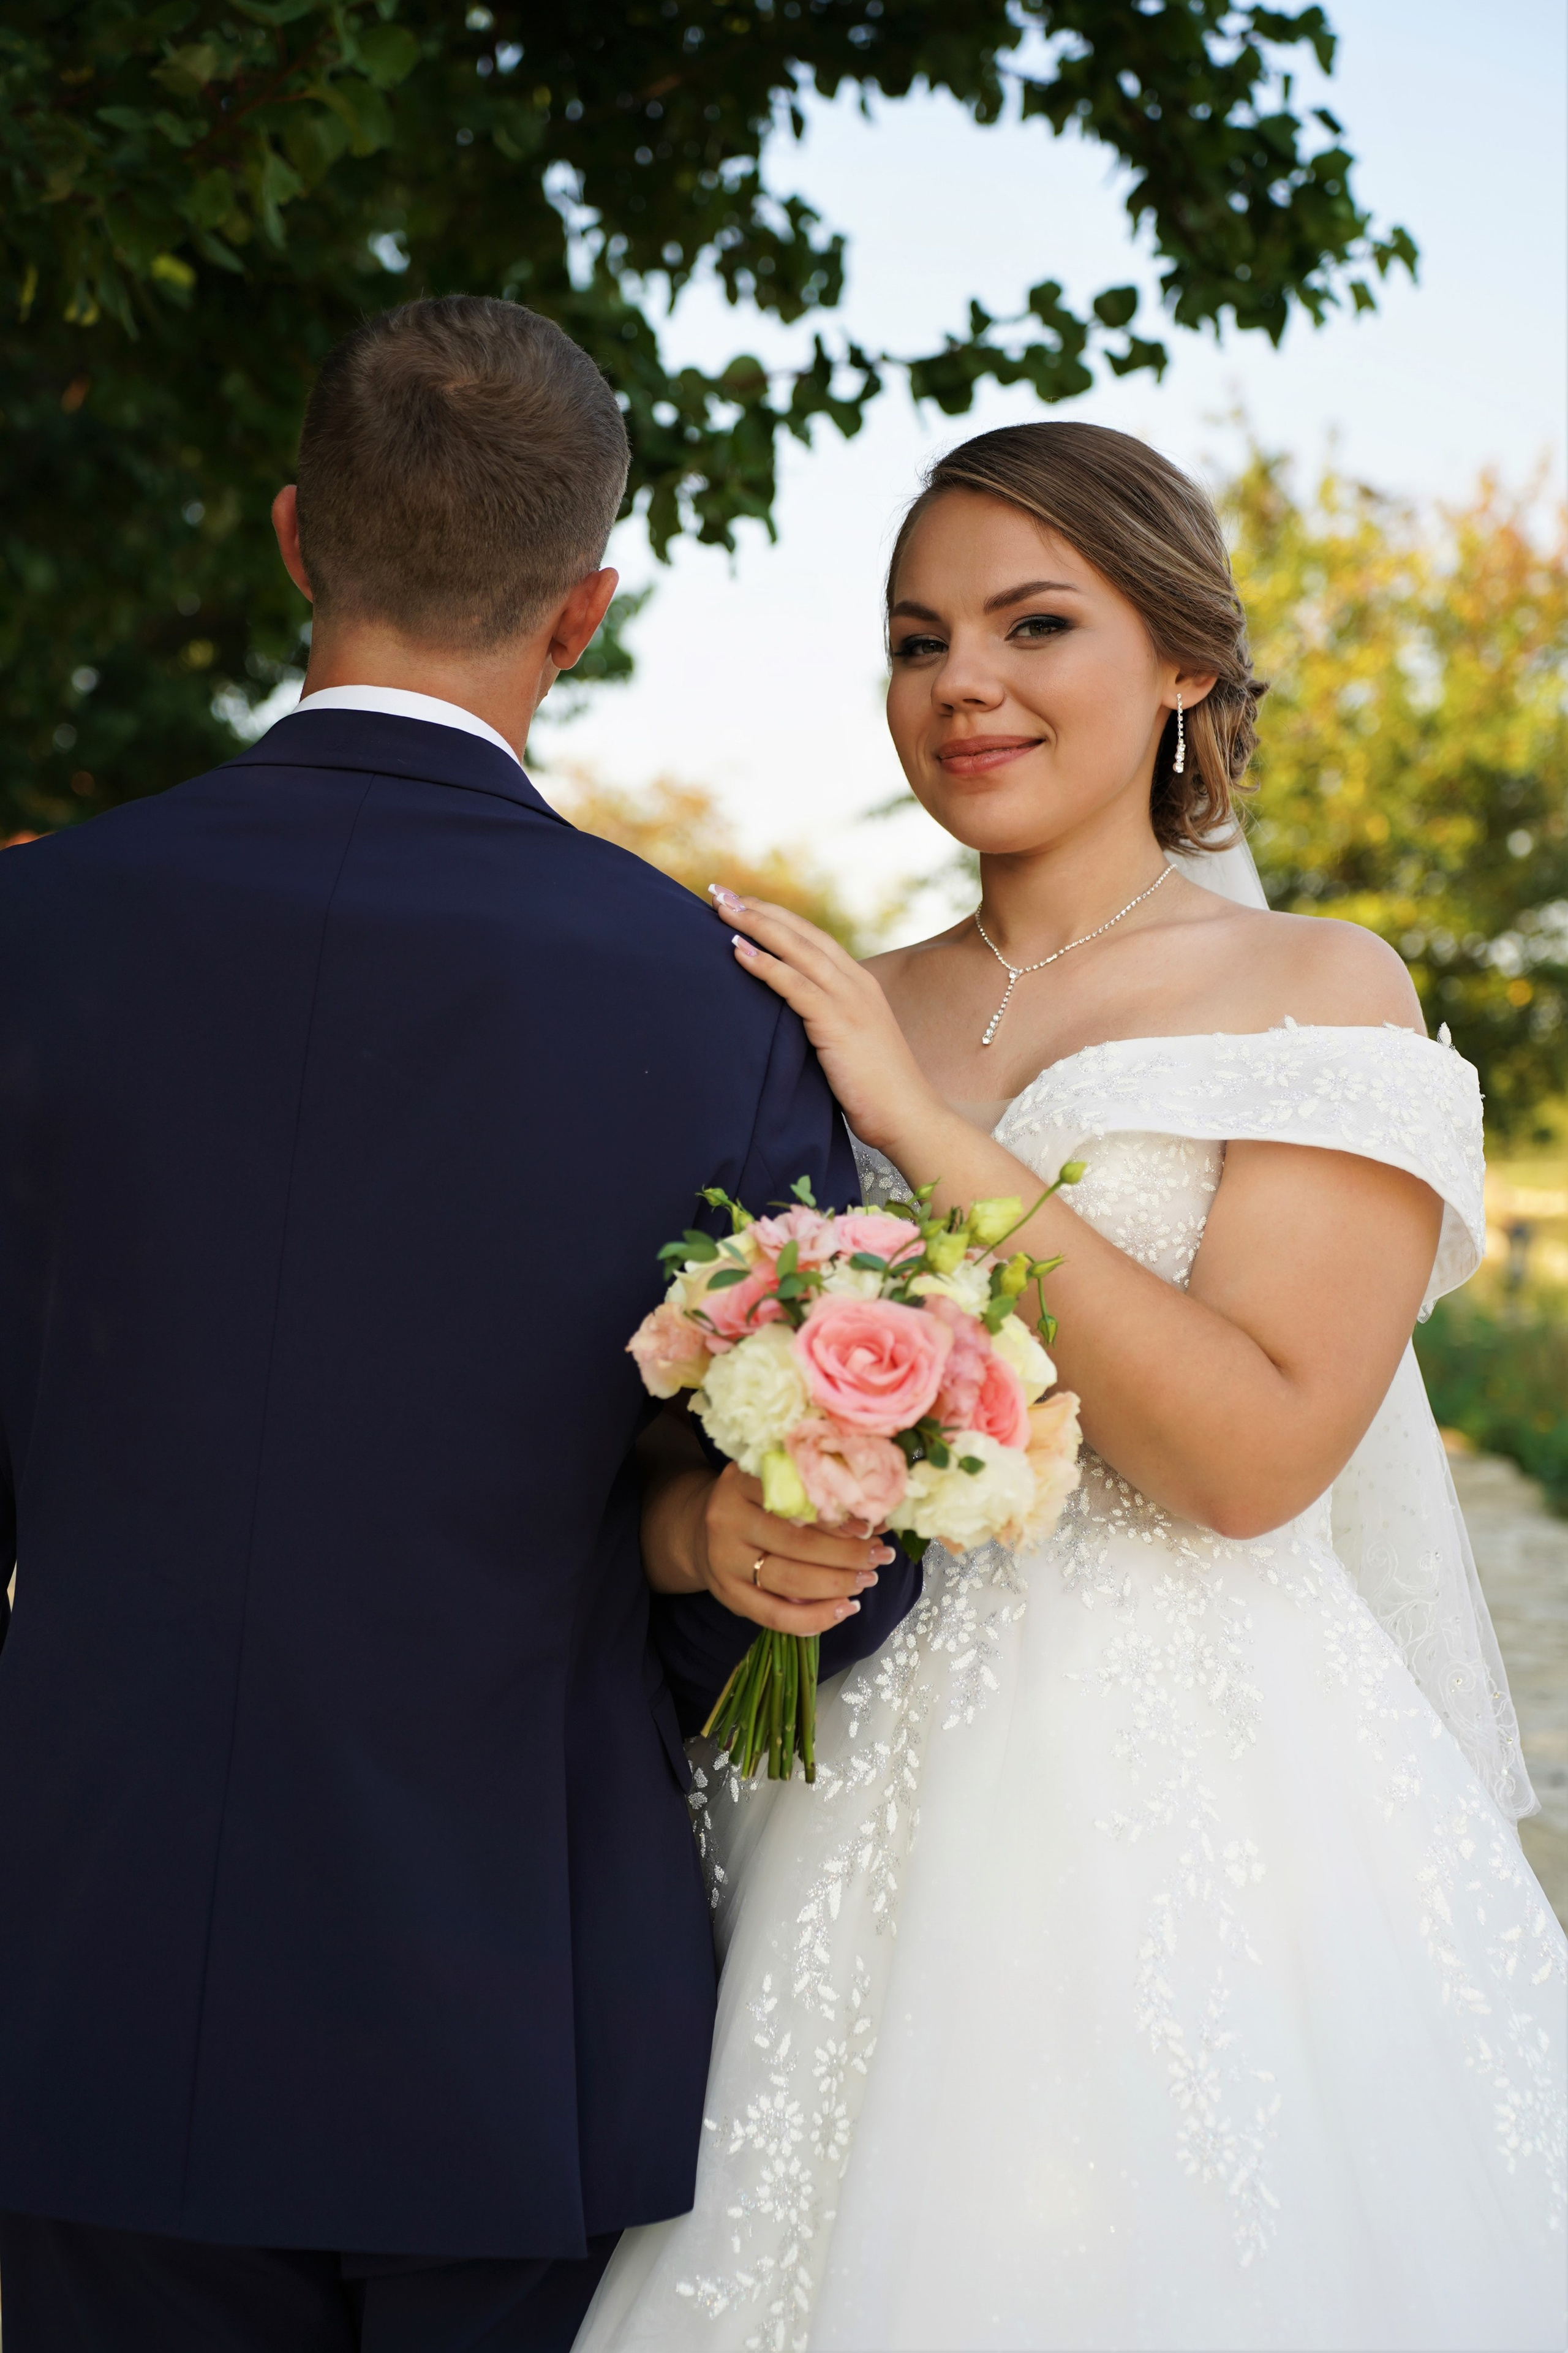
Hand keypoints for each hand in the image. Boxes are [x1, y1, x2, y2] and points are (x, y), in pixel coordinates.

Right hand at [696, 1462, 893, 1636]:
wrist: (700, 1531)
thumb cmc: (754, 1505)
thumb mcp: (775, 1487)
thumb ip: (819, 1499)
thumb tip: (879, 1521)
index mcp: (741, 1482)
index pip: (795, 1499)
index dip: (836, 1516)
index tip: (869, 1526)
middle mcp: (727, 1520)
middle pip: (797, 1543)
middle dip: (847, 1554)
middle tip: (880, 1556)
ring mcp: (724, 1561)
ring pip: (789, 1580)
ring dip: (836, 1584)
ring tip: (867, 1580)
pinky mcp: (728, 1595)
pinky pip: (774, 1615)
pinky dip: (814, 1618)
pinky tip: (843, 1610)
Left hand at [709, 887, 940, 1152]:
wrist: (909, 1117)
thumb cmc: (876, 1091)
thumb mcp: (849, 1045)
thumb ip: (826, 1022)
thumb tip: (789, 1022)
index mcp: (859, 985)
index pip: (813, 939)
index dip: (777, 918)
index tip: (742, 904)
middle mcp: (856, 983)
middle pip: (802, 934)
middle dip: (760, 910)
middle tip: (719, 892)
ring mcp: (849, 1001)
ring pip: (797, 950)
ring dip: (757, 926)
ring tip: (721, 909)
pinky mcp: (839, 1023)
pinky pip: (795, 986)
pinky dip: (766, 965)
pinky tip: (738, 951)